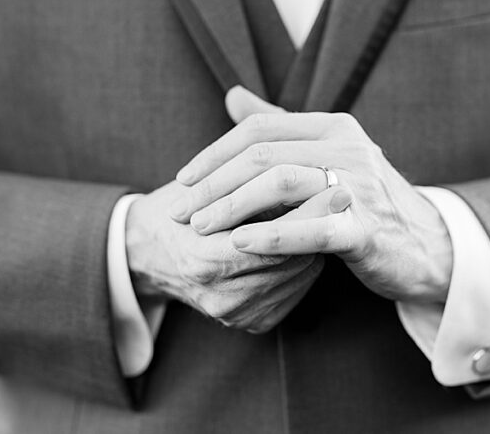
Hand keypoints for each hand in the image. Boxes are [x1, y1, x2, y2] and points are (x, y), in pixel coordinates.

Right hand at [125, 180, 323, 332]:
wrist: (147, 252)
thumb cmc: (181, 206)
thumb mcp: (206, 185)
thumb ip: (251, 179)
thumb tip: (303, 166)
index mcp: (205, 259)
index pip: (272, 238)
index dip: (306, 211)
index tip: (335, 187)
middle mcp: (221, 294)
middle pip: (291, 259)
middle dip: (316, 226)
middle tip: (343, 197)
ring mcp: (236, 313)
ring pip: (298, 275)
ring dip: (313, 244)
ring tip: (324, 214)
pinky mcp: (250, 322)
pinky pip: (294, 292)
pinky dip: (303, 266)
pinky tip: (305, 242)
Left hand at [172, 87, 452, 304]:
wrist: (429, 245)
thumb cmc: (368, 201)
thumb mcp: (328, 156)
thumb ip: (280, 127)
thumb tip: (233, 95)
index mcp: (334, 128)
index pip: (259, 130)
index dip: (214, 154)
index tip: (184, 180)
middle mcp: (348, 149)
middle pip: (263, 155)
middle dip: (214, 184)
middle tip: (182, 211)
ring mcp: (359, 187)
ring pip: (281, 184)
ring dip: (231, 206)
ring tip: (201, 228)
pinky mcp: (366, 229)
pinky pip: (311, 229)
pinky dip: (271, 235)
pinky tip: (239, 245)